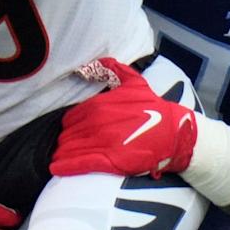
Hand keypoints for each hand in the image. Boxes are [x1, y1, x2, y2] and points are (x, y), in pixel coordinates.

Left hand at [51, 57, 197, 178]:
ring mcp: (101, 143)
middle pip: (67, 135)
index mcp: (98, 106)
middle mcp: (95, 123)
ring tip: (61, 159)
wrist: (172, 133)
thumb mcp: (134, 83)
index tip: (73, 132)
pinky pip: (78, 163)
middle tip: (69, 147)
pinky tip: (56, 168)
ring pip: (69, 149)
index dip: (70, 127)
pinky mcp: (107, 161)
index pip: (70, 119)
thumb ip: (114, 69)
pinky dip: (65, 166)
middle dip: (66, 141)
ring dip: (63, 154)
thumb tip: (97, 61)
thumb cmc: (153, 109)